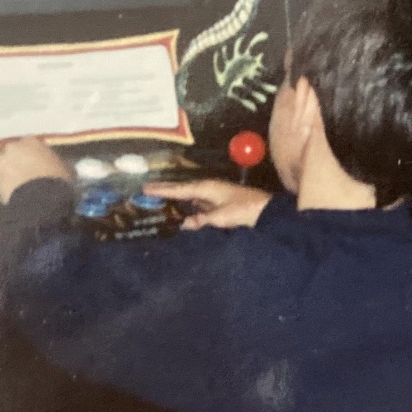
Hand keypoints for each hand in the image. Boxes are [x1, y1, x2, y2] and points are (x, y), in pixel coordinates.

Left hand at [0, 137, 69, 202]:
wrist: (40, 199)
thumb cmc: (58, 180)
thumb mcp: (66, 169)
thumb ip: (59, 164)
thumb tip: (60, 167)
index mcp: (32, 141)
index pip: (30, 143)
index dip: (33, 153)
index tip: (37, 162)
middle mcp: (13, 146)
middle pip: (11, 151)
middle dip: (15, 159)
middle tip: (23, 171)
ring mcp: (0, 161)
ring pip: (1, 164)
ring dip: (6, 170)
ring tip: (14, 184)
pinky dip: (1, 184)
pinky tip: (9, 193)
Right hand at [147, 177, 271, 229]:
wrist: (266, 211)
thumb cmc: (244, 210)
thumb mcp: (221, 217)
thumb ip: (201, 220)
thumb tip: (184, 223)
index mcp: (207, 188)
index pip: (180, 189)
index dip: (162, 190)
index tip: (145, 188)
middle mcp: (209, 189)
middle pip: (183, 190)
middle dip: (166, 190)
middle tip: (146, 190)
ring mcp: (214, 196)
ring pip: (189, 196)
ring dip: (175, 198)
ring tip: (158, 200)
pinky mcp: (219, 204)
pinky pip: (197, 204)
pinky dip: (187, 206)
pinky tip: (181, 211)